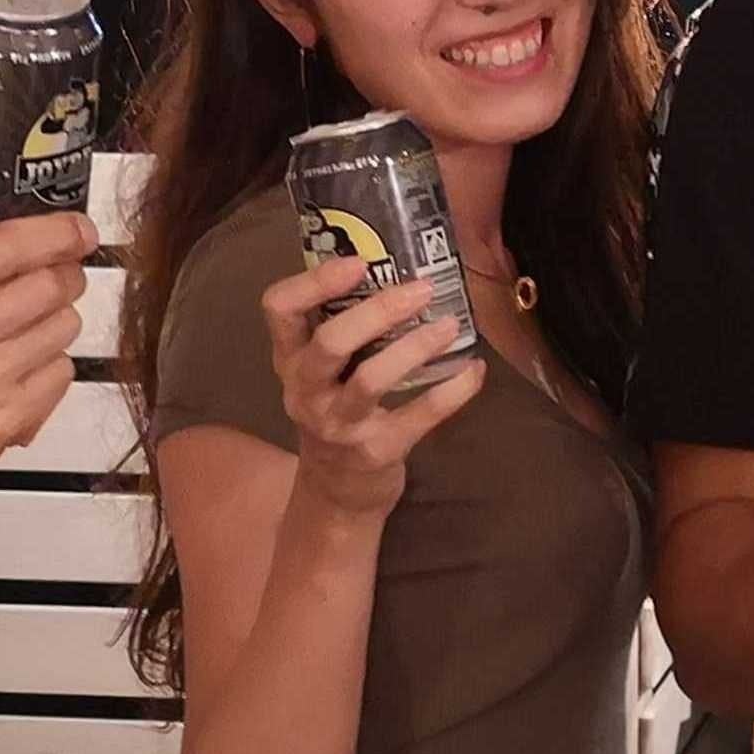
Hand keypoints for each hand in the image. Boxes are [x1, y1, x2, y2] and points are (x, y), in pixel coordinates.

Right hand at [0, 181, 92, 506]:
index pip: (4, 247)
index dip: (54, 231)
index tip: (76, 227)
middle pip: (47, 285)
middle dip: (62, 273)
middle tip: (52, 274)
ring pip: (63, 327)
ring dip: (58, 317)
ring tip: (24, 324)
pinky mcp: (7, 424)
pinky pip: (62, 372)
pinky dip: (51, 363)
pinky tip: (19, 365)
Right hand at [260, 251, 487, 516]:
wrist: (337, 492)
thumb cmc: (338, 411)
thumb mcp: (324, 373)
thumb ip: (345, 329)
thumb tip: (403, 270)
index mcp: (291, 359)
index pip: (279, 308)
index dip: (314, 281)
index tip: (358, 262)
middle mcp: (306, 390)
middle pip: (330, 342)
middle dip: (378, 311)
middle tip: (421, 289)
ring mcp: (338, 424)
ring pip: (371, 379)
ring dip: (415, 348)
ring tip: (449, 326)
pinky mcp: (375, 452)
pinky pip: (417, 417)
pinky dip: (451, 392)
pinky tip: (473, 370)